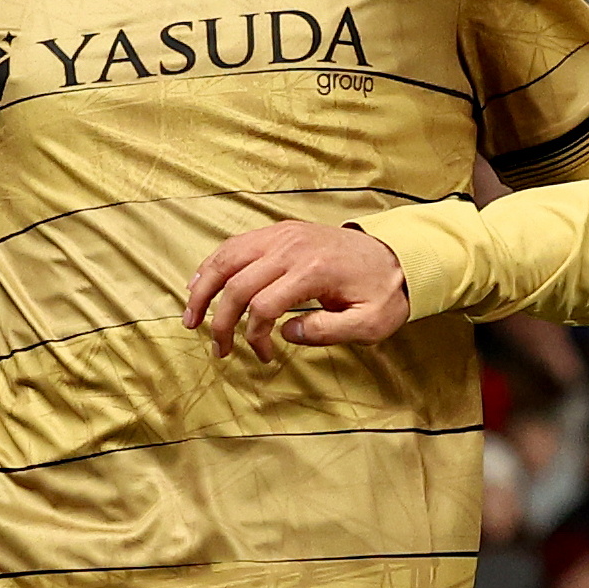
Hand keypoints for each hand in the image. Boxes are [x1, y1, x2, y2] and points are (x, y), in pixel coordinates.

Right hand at [181, 217, 412, 355]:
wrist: (397, 254)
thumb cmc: (383, 292)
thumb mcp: (370, 323)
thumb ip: (329, 332)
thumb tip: (286, 333)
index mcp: (314, 270)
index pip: (264, 306)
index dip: (255, 337)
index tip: (264, 356)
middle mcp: (292, 247)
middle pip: (238, 283)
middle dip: (221, 320)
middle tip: (217, 349)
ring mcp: (282, 235)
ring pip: (227, 258)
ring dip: (203, 288)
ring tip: (191, 317)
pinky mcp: (279, 231)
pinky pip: (236, 245)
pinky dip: (213, 265)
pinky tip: (199, 284)